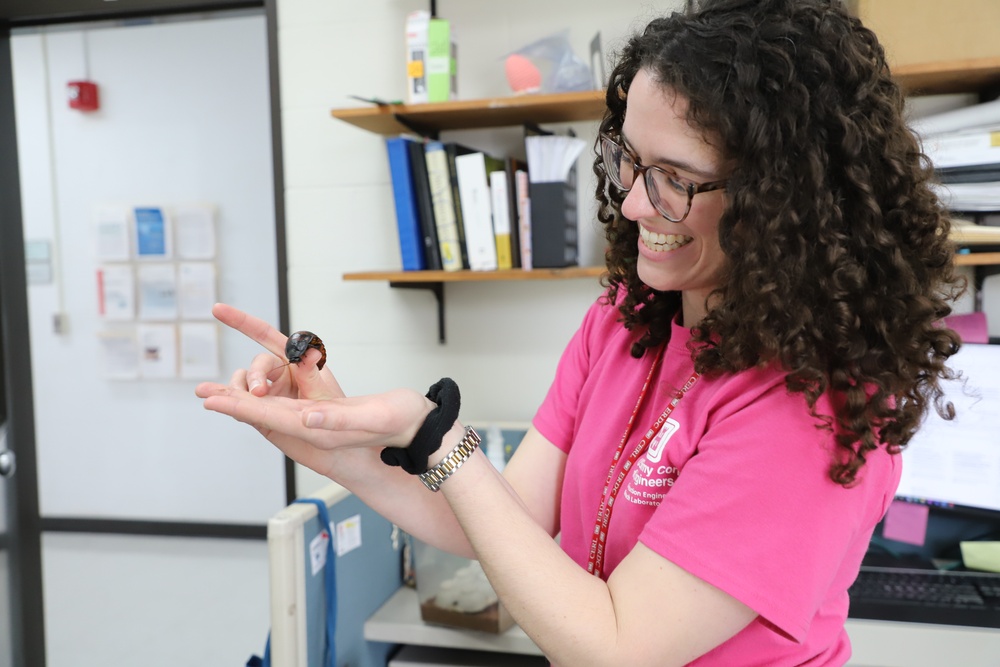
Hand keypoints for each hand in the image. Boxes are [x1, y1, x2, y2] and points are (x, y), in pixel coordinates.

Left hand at [194, 304, 432, 475]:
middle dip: (232, 402)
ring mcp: (319, 423)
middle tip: (202, 391)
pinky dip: (270, 396)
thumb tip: (305, 417)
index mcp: (319, 429)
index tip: (211, 399)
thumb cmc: (400, 424)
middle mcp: (314, 428)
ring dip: (246, 399)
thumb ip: (336, 420)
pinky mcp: (328, 415)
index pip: (269, 417)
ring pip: (274, 410)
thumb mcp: (371, 418)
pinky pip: (290, 405)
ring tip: (220, 391)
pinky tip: (262, 391)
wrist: (419, 433)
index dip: (239, 406)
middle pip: (264, 414)